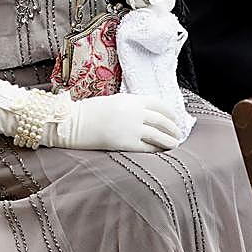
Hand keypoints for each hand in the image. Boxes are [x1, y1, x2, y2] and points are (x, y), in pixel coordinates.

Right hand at [49, 92, 181, 151]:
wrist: (73, 123)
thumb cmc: (90, 112)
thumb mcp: (114, 101)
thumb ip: (131, 106)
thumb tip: (146, 114)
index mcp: (131, 99)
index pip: (159, 104)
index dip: (170, 112)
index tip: (175, 117)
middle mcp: (134, 112)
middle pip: (162, 120)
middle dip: (173, 127)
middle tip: (178, 133)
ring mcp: (131, 128)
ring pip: (159, 135)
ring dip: (169, 140)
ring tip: (174, 144)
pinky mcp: (126, 143)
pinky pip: (148, 148)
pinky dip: (157, 150)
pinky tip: (161, 152)